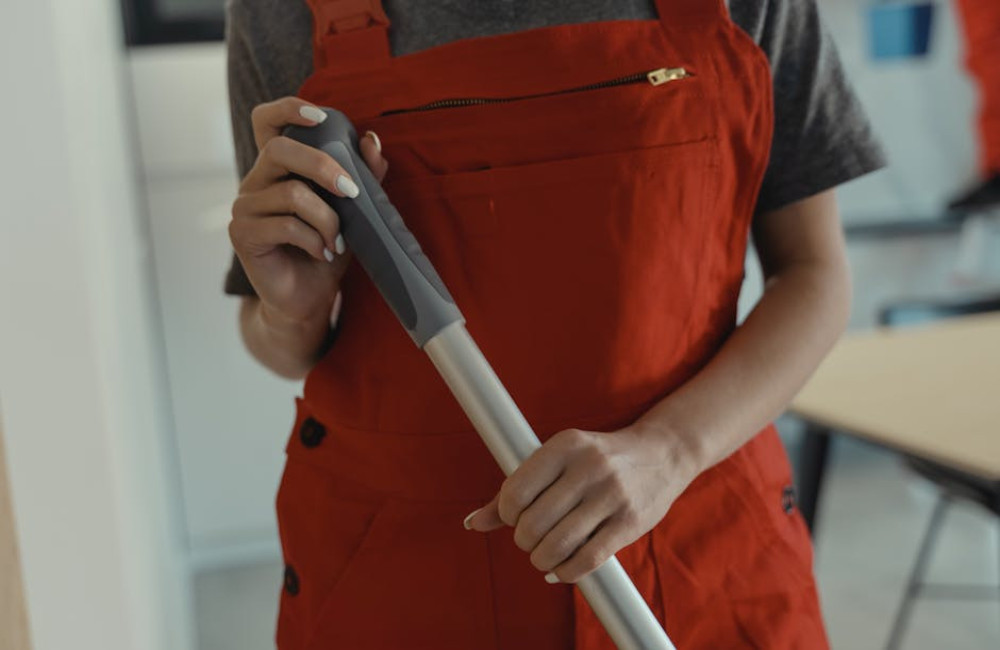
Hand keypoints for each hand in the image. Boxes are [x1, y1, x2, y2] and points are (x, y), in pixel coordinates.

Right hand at [228, 97, 388, 324]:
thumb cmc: (328, 250)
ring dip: (327, 220)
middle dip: (323, 166)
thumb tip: (372, 140)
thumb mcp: (352, 212)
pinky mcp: (242, 234)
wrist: (309, 299)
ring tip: (337, 242)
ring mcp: (244, 206)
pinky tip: (323, 254)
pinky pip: (285, 225)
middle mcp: (255, 180)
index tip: (321, 117)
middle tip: (352, 192)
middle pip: (281, 150)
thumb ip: (364, 176)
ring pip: (292, 194)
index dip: (288, 108)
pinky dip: (313, 240)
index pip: (266, 120)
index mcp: (278, 168)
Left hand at [463, 424, 699, 583]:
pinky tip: (560, 568)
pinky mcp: (629, 523)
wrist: (661, 454)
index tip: (514, 517)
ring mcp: (612, 495)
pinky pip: (586, 560)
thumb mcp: (557, 460)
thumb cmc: (596, 459)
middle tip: (530, 538)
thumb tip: (472, 523)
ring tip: (542, 555)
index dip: (505, 514)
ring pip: (557, 545)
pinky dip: (565, 572)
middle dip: (524, 540)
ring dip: (541, 559)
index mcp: (565, 445)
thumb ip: (515, 489)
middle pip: (534, 523)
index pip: (515, 492)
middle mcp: (589, 467)